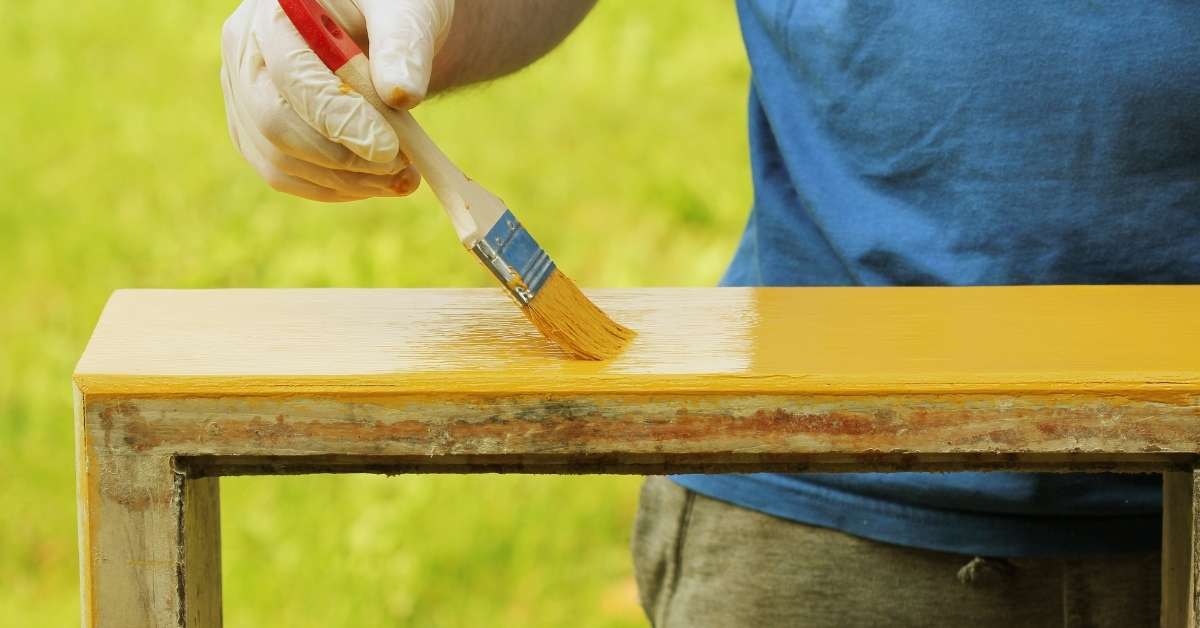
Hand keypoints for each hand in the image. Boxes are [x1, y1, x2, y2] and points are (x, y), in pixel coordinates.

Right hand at [220, 0, 453, 200]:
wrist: (381, 25)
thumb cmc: (393, 8)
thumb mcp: (406, 11)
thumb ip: (402, 45)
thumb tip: (401, 95)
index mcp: (275, 13)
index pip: (293, 75)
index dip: (339, 119)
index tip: (388, 149)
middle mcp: (246, 52)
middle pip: (273, 123)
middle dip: (340, 158)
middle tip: (400, 168)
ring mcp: (243, 94)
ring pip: (277, 160)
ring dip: (344, 181)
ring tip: (403, 177)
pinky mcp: (254, 129)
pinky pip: (283, 173)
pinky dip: (332, 188)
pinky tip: (376, 182)